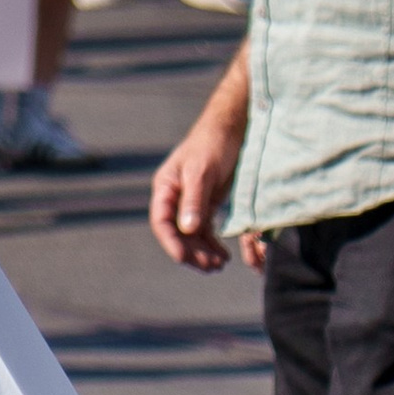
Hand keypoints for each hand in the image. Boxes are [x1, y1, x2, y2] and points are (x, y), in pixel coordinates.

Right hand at [151, 104, 244, 269]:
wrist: (232, 127)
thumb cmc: (214, 144)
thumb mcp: (203, 172)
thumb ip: (194, 201)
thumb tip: (186, 230)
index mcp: (166, 187)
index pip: (161, 222)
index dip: (172, 243)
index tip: (187, 259)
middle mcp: (174, 197)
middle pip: (176, 233)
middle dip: (192, 252)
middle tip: (212, 267)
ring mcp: (190, 201)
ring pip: (191, 235)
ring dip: (203, 252)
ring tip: (220, 264)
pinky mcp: (206, 203)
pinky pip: (204, 229)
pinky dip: (212, 243)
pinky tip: (223, 254)